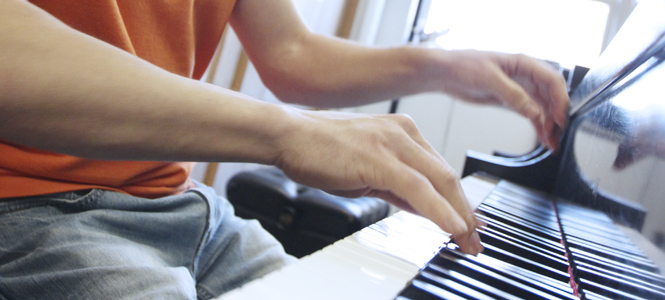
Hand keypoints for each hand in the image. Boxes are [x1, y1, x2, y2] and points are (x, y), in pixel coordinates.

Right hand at [274, 109, 482, 254]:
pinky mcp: (380, 158)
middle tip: (475, 238)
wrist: (289, 135)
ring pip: (439, 181)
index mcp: (403, 132)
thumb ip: (398, 186)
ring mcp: (392, 143)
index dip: (457, 200)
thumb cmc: (321, 150)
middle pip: (447, 175)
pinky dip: (439, 211)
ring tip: (468, 240)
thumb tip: (424, 207)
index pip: (439, 169)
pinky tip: (452, 228)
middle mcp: (404, 133)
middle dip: (465, 211)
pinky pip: (418, 189)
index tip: (467, 222)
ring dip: (458, 215)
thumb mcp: (369, 169)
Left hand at [434, 50, 569, 148]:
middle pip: (551, 97)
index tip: (560, 119)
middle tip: (555, 137)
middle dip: (556, 117)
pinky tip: (542, 138)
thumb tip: (533, 111)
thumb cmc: (463, 65)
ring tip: (551, 144)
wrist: (445, 73)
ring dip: (548, 125)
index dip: (561, 100)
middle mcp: (525, 75)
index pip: (553, 80)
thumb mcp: (488, 78)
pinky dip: (537, 125)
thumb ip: (512, 94)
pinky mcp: (510, 100)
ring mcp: (519, 88)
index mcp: (524, 64)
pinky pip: (531, 113)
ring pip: (543, 107)